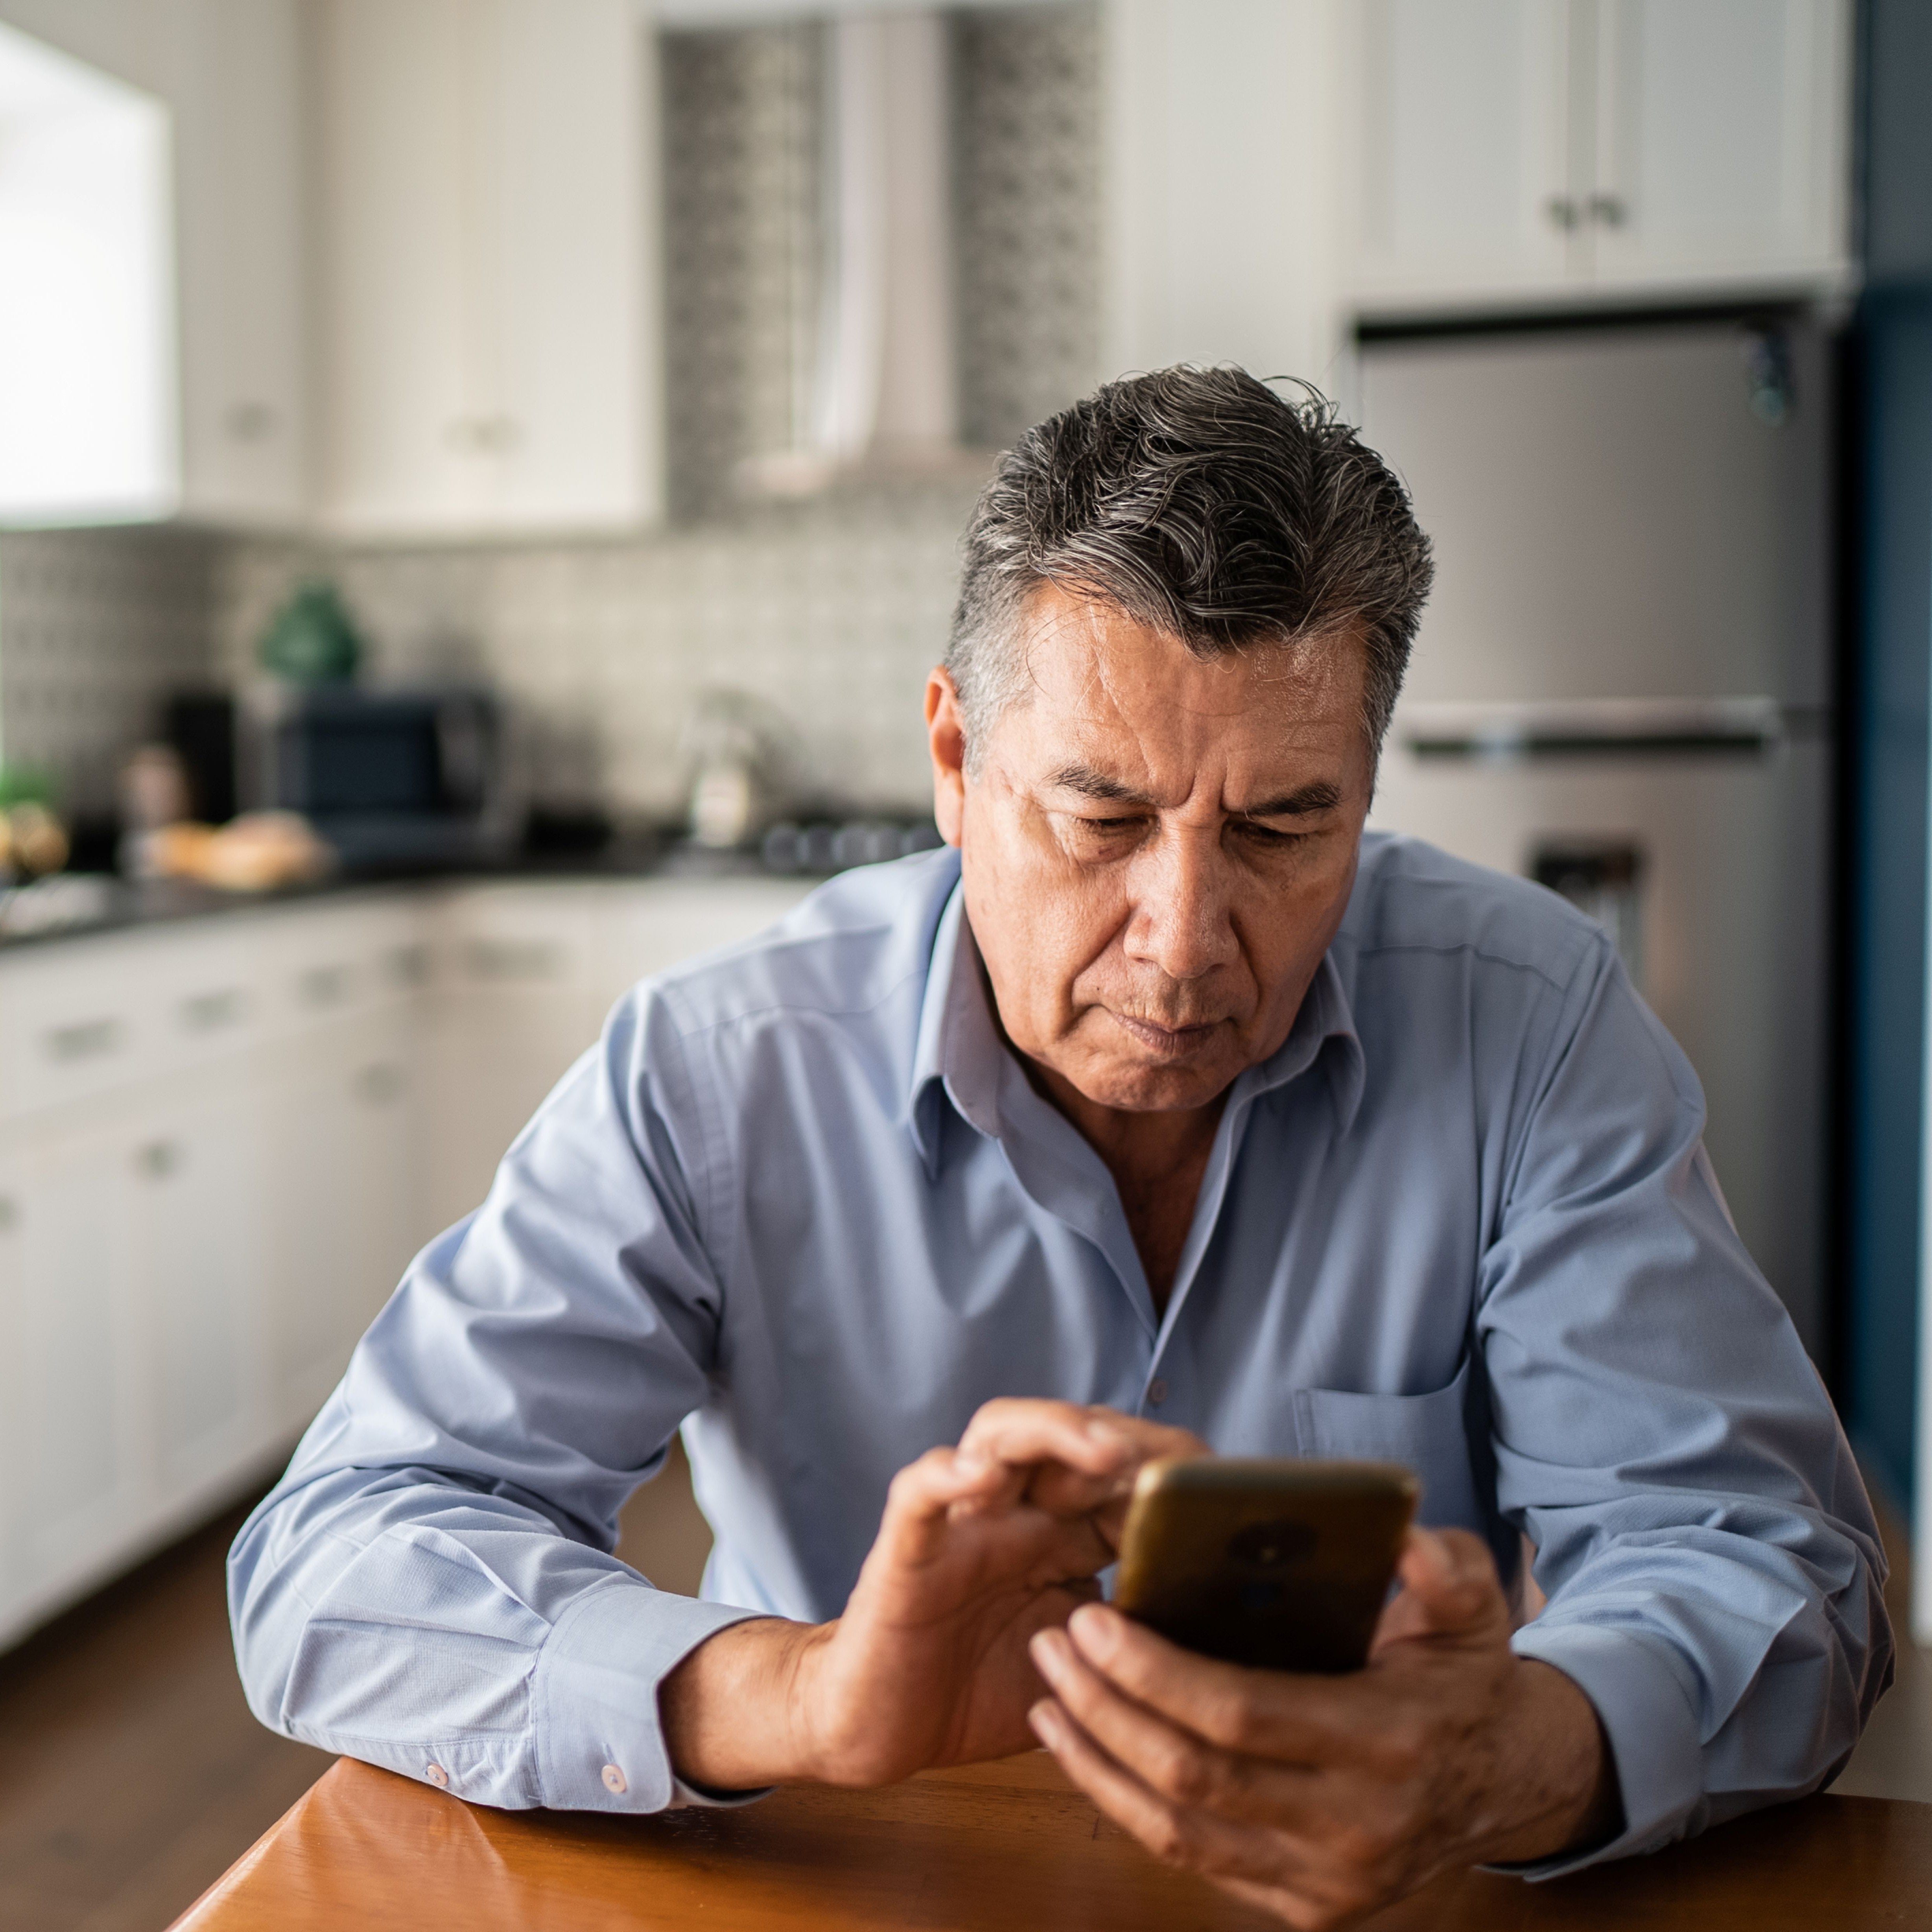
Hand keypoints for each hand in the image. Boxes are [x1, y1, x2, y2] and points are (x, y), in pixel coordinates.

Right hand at [660, 1400, 1205, 1790]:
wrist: (882, 1729)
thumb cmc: (978, 1692)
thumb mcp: (1079, 1668)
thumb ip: (1134, 1636)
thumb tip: (1228, 1627)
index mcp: (1061, 1534)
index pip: (1122, 1473)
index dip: (1170, 1471)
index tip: (1221, 1492)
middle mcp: (1014, 1511)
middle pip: (1069, 1434)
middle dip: (1128, 1437)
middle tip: (1178, 1461)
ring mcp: (961, 1521)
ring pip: (1000, 1433)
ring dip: (1055, 1431)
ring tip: (1102, 1451)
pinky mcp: (906, 1548)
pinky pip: (920, 1492)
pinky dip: (946, 1474)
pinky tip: (978, 1475)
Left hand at [1026, 1527, 1617, 1930]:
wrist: (1506, 1780)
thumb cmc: (1465, 1674)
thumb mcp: (1473, 1605)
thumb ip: (1442, 1565)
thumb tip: (1398, 1535)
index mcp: (1390, 1743)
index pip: (1240, 1713)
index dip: (1155, 1671)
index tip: (1093, 1617)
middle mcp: (1357, 1828)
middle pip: (1195, 1776)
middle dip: (1106, 1708)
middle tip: (1052, 1640)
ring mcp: (1329, 1882)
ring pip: (1178, 1833)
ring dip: (1097, 1763)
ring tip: (1047, 1695)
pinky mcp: (1306, 1907)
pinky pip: (1194, 1861)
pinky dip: (1127, 1806)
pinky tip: (1085, 1751)